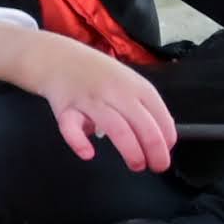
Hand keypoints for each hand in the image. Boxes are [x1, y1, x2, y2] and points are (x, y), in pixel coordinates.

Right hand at [0, 21, 174, 170]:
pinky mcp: (65, 108)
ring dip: (131, 151)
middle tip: (157, 166)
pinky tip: (88, 153)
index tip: (166, 152)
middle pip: (142, 124)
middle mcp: (115, 92)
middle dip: (154, 150)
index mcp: (135, 86)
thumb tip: (164, 135)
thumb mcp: (128, 81)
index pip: (159, 114)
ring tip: (136, 165)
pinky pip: (71, 128)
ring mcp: (89, 99)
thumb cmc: (97, 74)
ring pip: (116, 128)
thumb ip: (145, 106)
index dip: (167, 137)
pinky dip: (79, 142)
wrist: (57, 57)